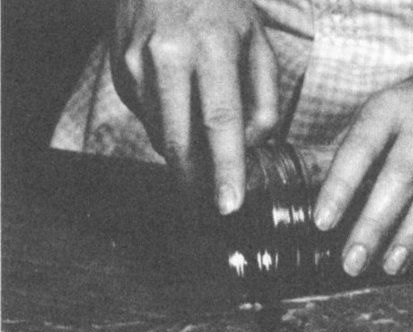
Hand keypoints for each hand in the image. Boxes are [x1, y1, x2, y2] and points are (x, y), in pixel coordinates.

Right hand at [111, 0, 277, 213]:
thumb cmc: (221, 9)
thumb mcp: (259, 44)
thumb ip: (264, 101)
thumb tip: (250, 147)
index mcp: (211, 46)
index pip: (220, 121)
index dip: (225, 168)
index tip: (228, 204)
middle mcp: (167, 55)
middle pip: (178, 142)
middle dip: (195, 182)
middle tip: (209, 201)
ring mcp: (136, 64)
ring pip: (160, 137)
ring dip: (183, 155)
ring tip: (200, 144)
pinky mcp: (120, 72)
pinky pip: (146, 121)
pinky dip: (167, 128)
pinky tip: (178, 107)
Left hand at [313, 63, 412, 276]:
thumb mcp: (390, 112)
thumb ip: (362, 152)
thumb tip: (330, 205)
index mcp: (390, 106)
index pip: (359, 148)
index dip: (340, 187)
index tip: (323, 223)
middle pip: (399, 175)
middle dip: (374, 225)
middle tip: (354, 263)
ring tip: (393, 264)